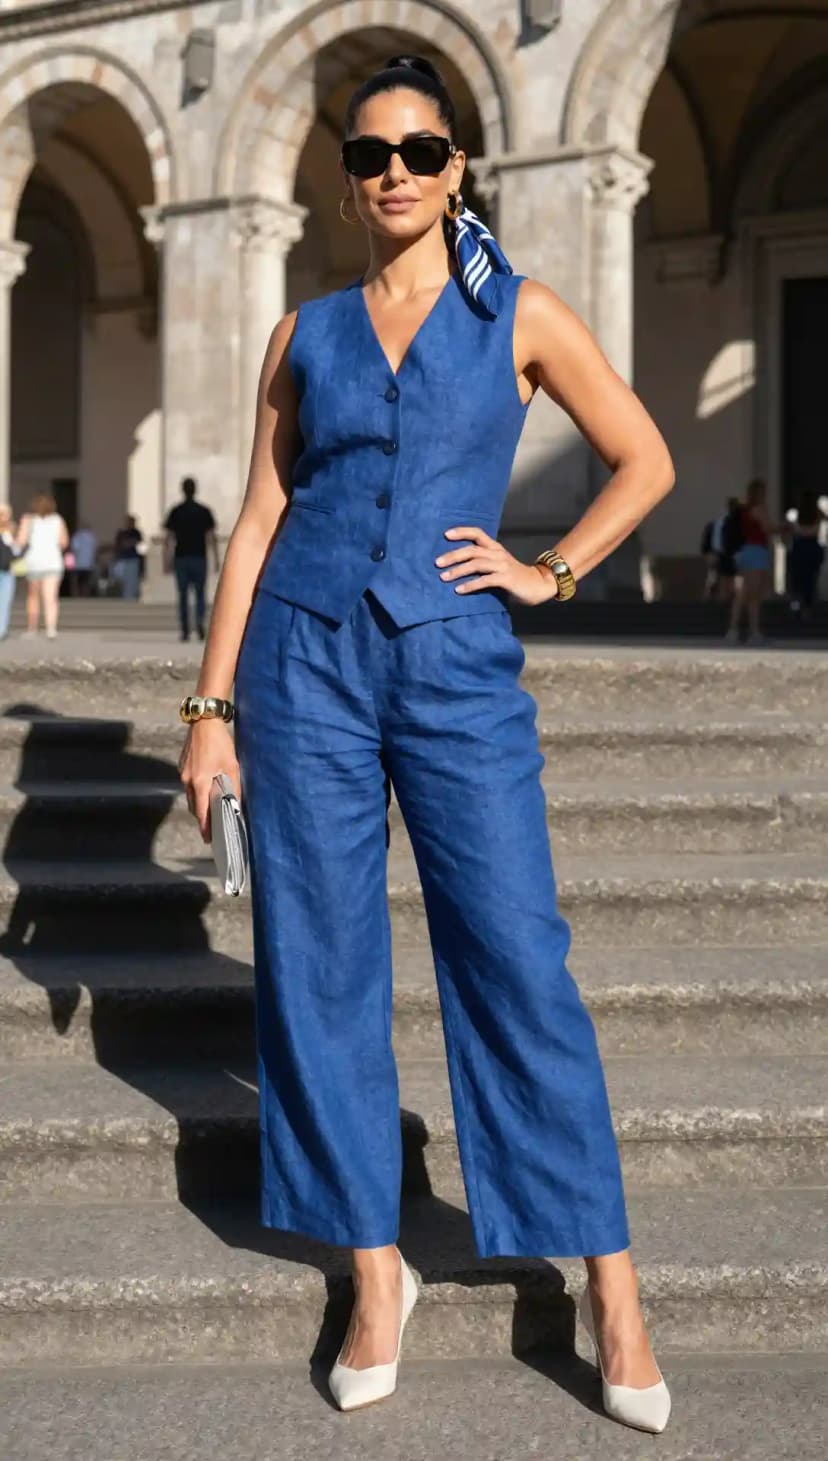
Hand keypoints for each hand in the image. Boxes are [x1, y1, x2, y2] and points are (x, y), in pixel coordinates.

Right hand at [178, 719, 240, 843]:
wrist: (204, 722)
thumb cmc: (220, 744)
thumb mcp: (232, 766)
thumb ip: (233, 787)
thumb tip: (235, 805)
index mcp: (200, 782)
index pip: (201, 812)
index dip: (205, 827)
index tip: (208, 840)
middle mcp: (188, 780)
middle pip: (194, 807)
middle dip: (203, 819)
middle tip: (213, 829)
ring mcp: (183, 774)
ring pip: (191, 797)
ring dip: (200, 806)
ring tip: (211, 812)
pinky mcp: (182, 767)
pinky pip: (189, 786)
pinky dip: (197, 793)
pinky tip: (207, 791)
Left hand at [435, 525, 559, 606]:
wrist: (539, 584)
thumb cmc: (515, 577)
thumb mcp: (498, 565)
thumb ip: (483, 563)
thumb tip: (457, 567)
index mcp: (495, 548)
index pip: (477, 533)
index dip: (462, 532)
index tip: (446, 534)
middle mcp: (498, 553)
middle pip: (472, 550)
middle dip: (453, 555)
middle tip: (437, 563)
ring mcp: (502, 565)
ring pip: (476, 564)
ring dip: (458, 571)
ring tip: (444, 577)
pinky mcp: (506, 579)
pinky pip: (485, 580)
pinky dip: (470, 585)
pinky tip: (459, 590)